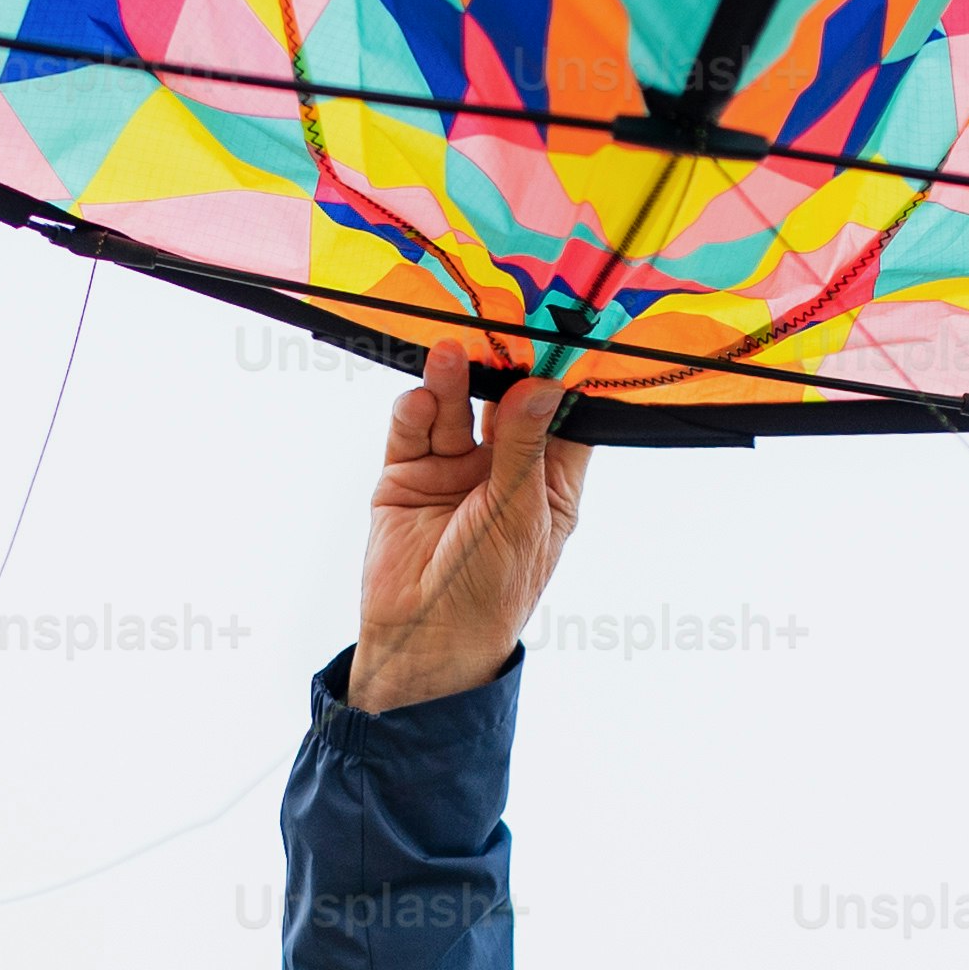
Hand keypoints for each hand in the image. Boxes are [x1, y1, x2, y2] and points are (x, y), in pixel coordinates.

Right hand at [352, 339, 592, 712]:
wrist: (422, 642)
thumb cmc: (489, 593)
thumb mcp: (517, 517)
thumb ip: (523, 448)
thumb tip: (543, 387)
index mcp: (549, 484)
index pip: (561, 417)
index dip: (559, 378)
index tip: (558, 333)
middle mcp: (503, 470)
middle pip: (503, 401)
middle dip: (499, 368)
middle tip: (495, 328)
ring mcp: (453, 470)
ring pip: (455, 408)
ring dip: (452, 382)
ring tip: (449, 355)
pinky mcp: (407, 475)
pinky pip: (413, 430)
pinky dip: (416, 411)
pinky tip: (421, 399)